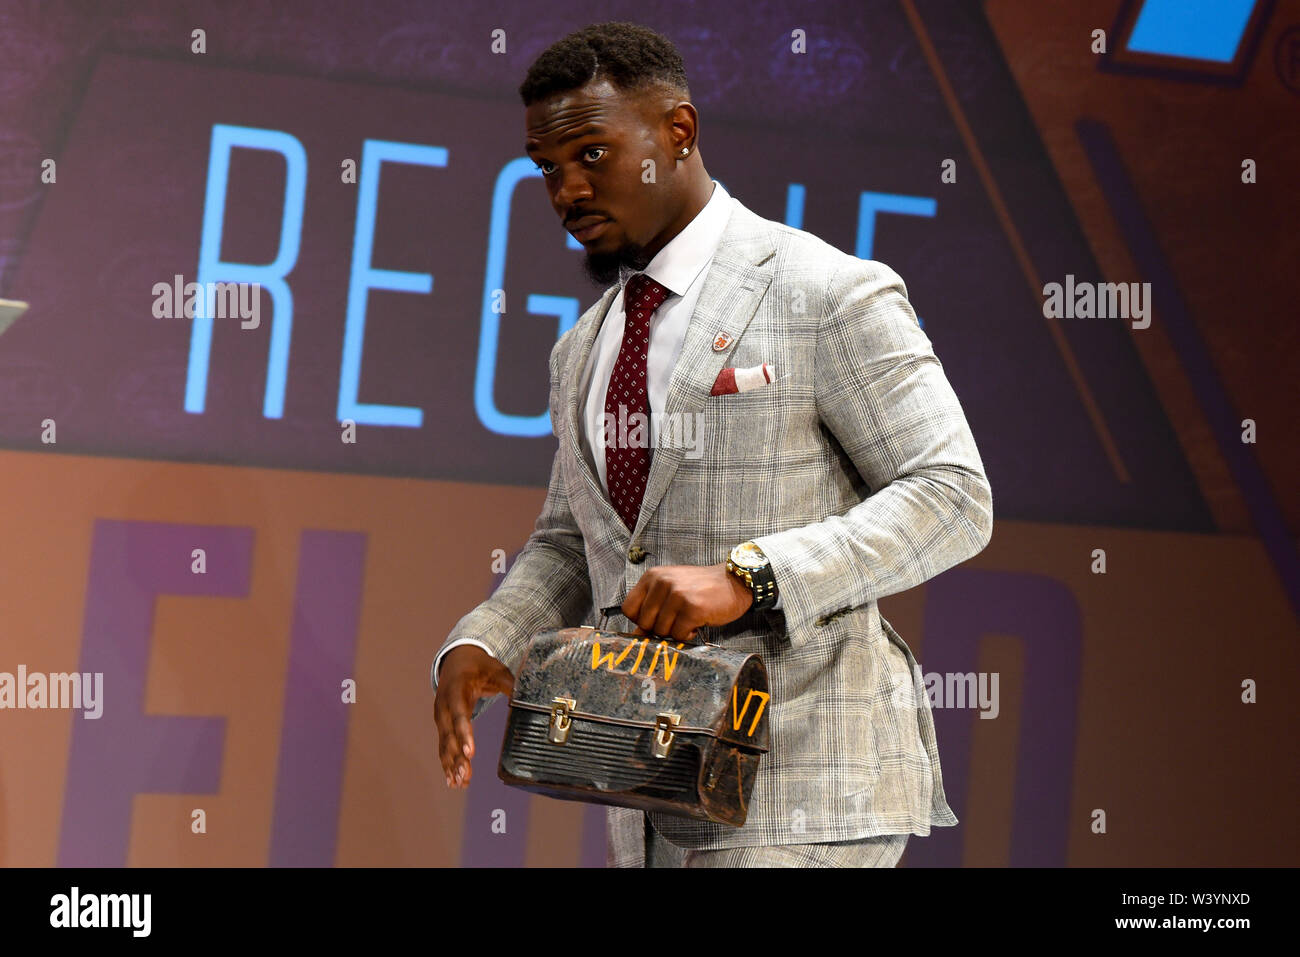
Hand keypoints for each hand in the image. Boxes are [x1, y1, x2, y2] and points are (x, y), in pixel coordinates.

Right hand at [434, 645, 514, 788]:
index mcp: (456, 691)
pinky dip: (447, 764)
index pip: (460, 715)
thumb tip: (526, 697)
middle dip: (457, 757)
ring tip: (460, 783)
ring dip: (451, 765)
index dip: (464, 734)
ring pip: (445, 745)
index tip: (471, 753)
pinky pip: (444, 747)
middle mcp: (444, 706)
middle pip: (450, 735)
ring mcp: (441, 717)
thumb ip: (510, 684)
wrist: (456, 660)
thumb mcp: (496, 670)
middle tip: (465, 776)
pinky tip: (453, 781)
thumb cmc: (479, 666)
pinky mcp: (442, 726)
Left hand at [622, 563, 753, 641]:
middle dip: (660, 628)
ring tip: (689, 618)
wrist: (735, 582)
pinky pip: (678, 635)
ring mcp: (677, 595)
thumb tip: (635, 636)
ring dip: (676, 631)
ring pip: (661, 631)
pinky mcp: (692, 608)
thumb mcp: (672, 591)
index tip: (658, 619)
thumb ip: (652, 608)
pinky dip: (688, 634)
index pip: (629, 609)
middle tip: (677, 620)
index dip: (642, 620)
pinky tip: (697, 623)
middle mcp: (662, 582)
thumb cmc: (701, 588)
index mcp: (652, 576)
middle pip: (644, 624)